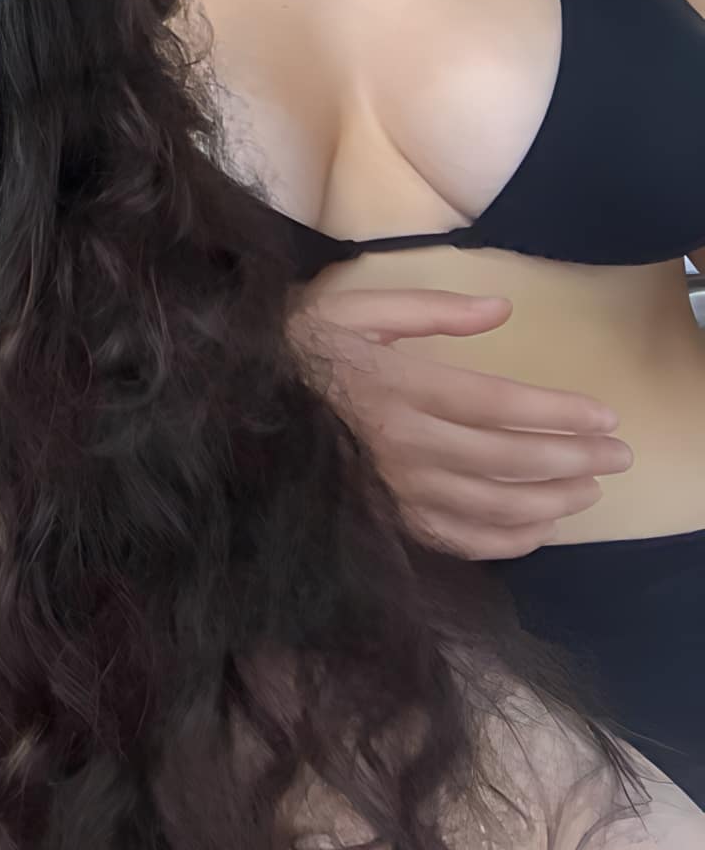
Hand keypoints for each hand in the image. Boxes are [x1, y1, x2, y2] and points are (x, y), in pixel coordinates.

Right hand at [291, 284, 628, 558]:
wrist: (231, 403)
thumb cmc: (297, 350)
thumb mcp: (353, 309)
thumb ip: (428, 310)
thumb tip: (501, 308)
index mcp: (395, 385)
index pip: (497, 405)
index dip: (558, 414)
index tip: (606, 417)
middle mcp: (400, 444)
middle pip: (506, 459)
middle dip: (574, 458)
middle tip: (618, 457)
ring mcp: (393, 489)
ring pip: (492, 506)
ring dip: (552, 501)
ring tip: (588, 490)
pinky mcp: (386, 519)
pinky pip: (458, 541)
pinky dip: (507, 541)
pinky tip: (540, 530)